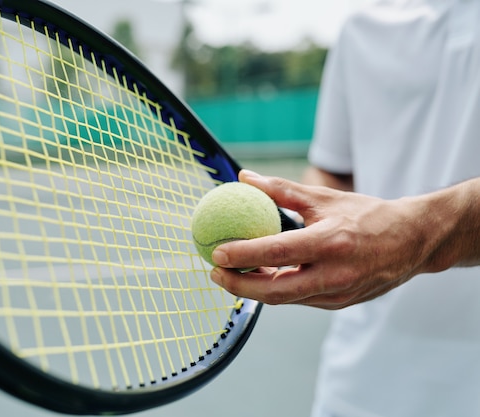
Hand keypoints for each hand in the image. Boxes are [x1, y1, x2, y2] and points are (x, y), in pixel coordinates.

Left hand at [210, 170, 445, 309]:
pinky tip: (261, 275)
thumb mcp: (324, 198)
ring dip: (254, 289)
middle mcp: (335, 274)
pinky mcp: (340, 304)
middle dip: (239, 286)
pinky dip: (276, 289)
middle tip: (214, 273)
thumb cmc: (367, 215)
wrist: (412, 242)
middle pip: (275, 291)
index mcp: (331, 243)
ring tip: (231, 273)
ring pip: (285, 298)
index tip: (216, 253)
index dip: (243, 255)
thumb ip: (281, 190)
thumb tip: (245, 177)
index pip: (278, 253)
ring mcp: (338, 294)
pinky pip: (299, 299)